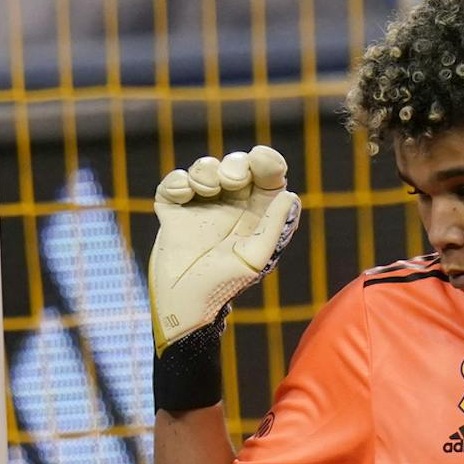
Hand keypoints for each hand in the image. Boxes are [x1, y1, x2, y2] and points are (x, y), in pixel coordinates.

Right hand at [148, 146, 300, 354]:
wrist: (182, 302)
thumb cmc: (224, 284)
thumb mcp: (255, 257)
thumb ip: (273, 226)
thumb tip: (290, 195)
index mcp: (257, 214)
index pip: (267, 176)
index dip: (266, 161)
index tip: (260, 160)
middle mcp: (231, 205)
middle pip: (237, 164)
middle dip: (234, 164)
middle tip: (231, 180)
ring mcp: (201, 206)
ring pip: (206, 168)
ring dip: (206, 170)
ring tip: (205, 190)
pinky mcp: (174, 210)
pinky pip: (175, 181)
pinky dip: (178, 181)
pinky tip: (183, 196)